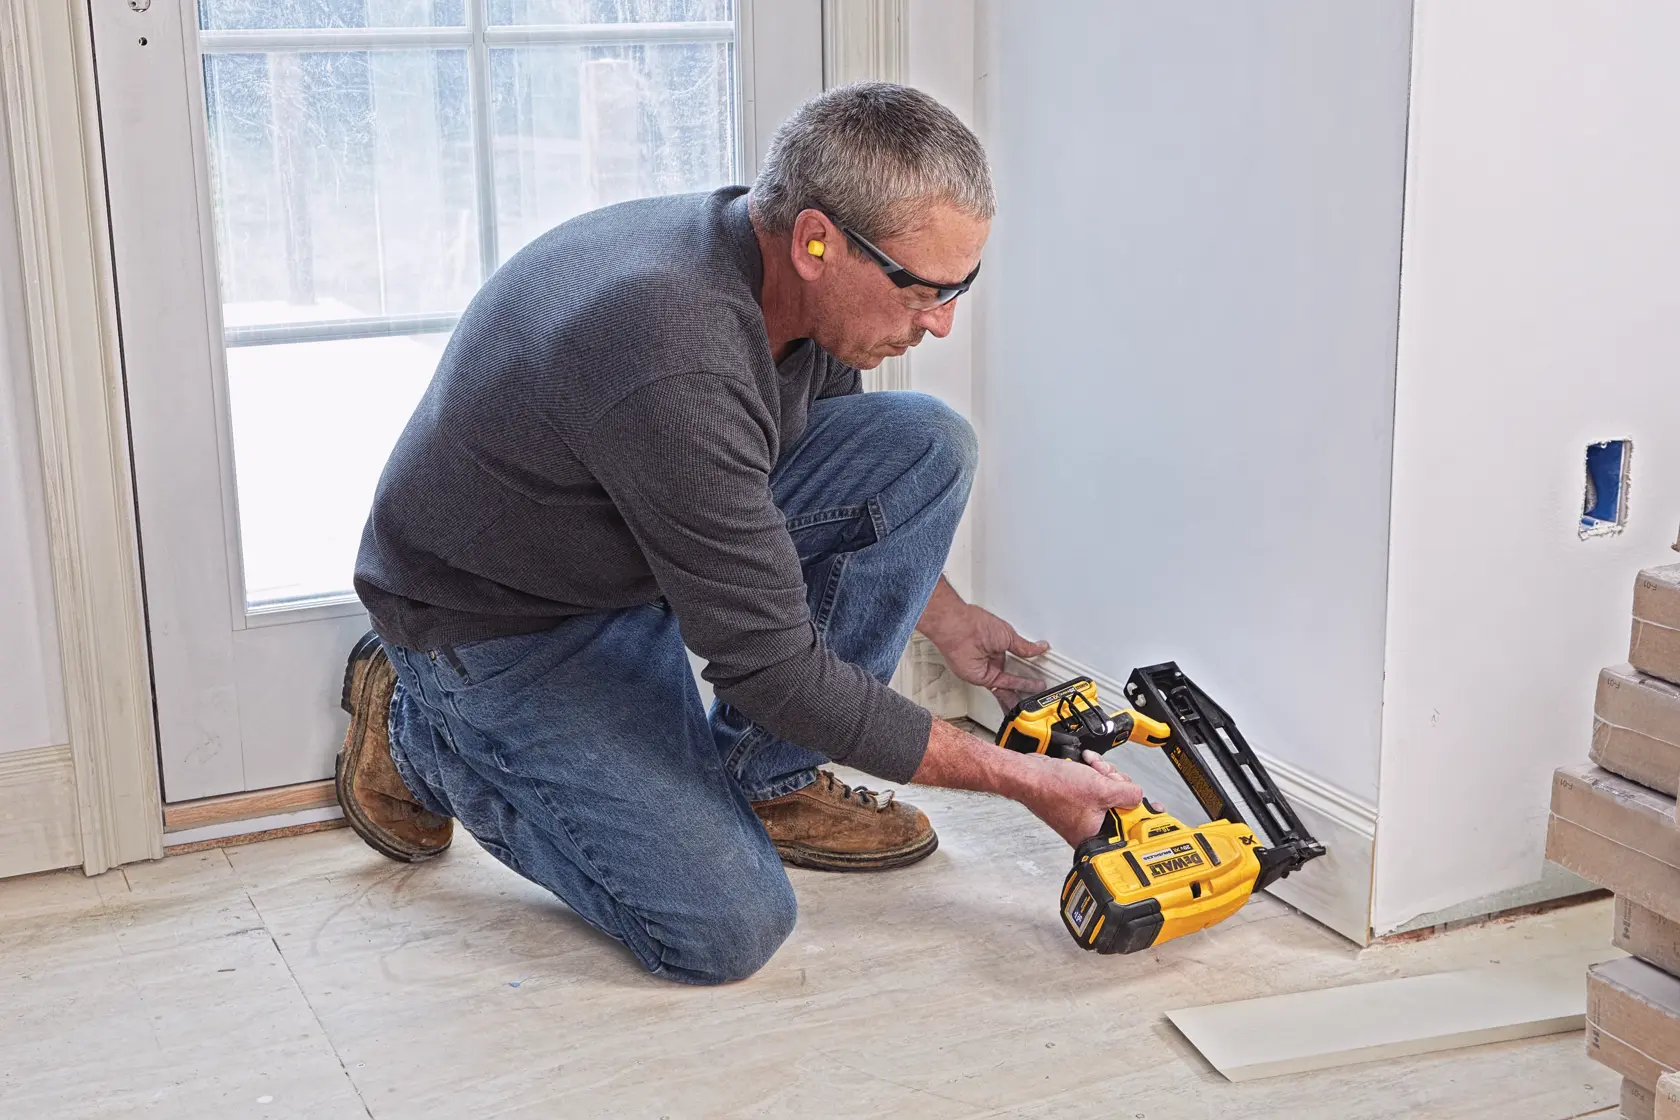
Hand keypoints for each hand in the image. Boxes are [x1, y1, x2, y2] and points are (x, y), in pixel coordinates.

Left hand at [923, 602, 1050, 708]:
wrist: (960, 629)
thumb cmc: (977, 625)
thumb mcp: (1009, 635)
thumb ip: (1024, 647)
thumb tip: (1040, 647)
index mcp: (997, 649)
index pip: (1015, 664)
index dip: (1026, 671)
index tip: (1038, 675)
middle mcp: (991, 661)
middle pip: (1010, 679)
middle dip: (1023, 688)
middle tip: (1036, 694)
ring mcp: (986, 671)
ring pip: (1006, 686)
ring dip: (1020, 693)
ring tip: (1032, 700)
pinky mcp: (981, 679)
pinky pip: (1001, 686)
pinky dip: (1013, 690)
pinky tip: (1023, 693)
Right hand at [1014, 750, 1143, 845]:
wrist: (1029, 774)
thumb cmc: (1053, 788)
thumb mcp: (1101, 790)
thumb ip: (1129, 794)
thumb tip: (1139, 795)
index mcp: (1095, 836)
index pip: (1129, 829)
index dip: (1141, 814)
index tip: (1155, 808)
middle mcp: (1090, 828)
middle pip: (1121, 806)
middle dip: (1118, 785)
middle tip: (1110, 778)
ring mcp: (1084, 812)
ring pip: (1110, 792)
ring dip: (1106, 775)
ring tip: (1095, 769)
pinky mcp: (1078, 798)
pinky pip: (1097, 785)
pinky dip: (1095, 773)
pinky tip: (1089, 764)